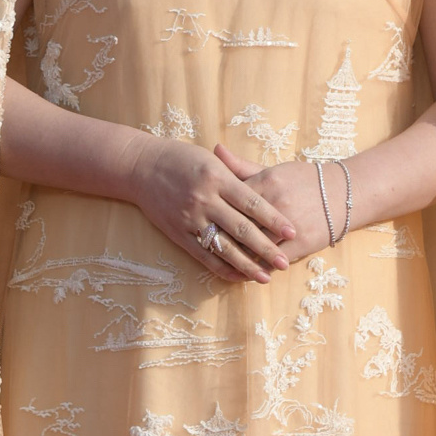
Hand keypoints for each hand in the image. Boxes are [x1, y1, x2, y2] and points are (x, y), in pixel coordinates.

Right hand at [127, 136, 293, 282]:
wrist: (142, 167)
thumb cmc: (183, 159)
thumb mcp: (213, 161)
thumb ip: (238, 177)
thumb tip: (267, 193)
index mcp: (218, 178)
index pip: (253, 203)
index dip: (274, 219)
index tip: (293, 232)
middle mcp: (205, 199)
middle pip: (241, 228)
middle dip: (265, 248)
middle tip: (284, 263)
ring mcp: (190, 218)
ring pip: (223, 246)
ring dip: (246, 264)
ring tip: (265, 277)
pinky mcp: (178, 233)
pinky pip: (202, 255)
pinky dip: (221, 268)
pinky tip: (237, 276)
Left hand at [215, 111, 435, 266]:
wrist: (346, 193)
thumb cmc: (306, 179)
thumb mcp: (274, 169)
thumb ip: (241, 166)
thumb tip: (214, 150)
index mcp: (266, 184)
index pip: (230, 201)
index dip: (210, 211)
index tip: (190, 216)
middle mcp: (275, 206)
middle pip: (237, 226)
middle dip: (216, 237)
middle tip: (195, 243)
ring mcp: (287, 228)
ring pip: (252, 248)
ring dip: (233, 259)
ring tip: (214, 263)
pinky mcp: (300, 246)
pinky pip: (271, 261)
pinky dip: (255, 269)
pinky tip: (242, 274)